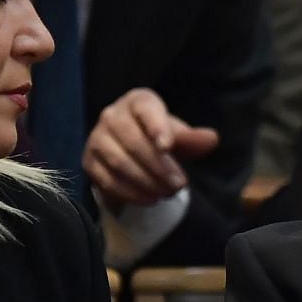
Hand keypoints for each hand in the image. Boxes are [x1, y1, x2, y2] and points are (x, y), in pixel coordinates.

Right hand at [83, 87, 219, 208]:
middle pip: (133, 141)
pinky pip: (108, 179)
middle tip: (179, 185)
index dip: (156, 127)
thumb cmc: (158, 137)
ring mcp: (97, 138)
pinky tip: (149, 199)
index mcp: (137, 102)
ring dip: (145, 181)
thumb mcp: (177, 136)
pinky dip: (130, 192)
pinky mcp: (89, 162)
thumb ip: (193, 139)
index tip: (167, 147)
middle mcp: (112, 115)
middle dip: (158, 166)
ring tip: (167, 193)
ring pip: (119, 161)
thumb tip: (211, 139)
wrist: (130, 150)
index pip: (146, 110)